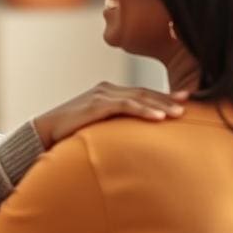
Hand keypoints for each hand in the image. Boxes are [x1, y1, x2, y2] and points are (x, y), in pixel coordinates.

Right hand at [32, 83, 189, 149]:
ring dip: (161, 104)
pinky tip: (158, 117)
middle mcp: (106, 90)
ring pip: (138, 97)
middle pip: (143, 92)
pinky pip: (125, 106)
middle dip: (168, 98)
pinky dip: (143, 110)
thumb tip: (134, 141)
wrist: (43, 133)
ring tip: (179, 113)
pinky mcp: (96, 105)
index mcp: (109, 93)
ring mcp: (101, 96)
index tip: (184, 100)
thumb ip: (114, 127)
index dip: (163, 96)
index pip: (141, 93)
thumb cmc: (70, 134)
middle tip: (189, 104)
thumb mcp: (97, 128)